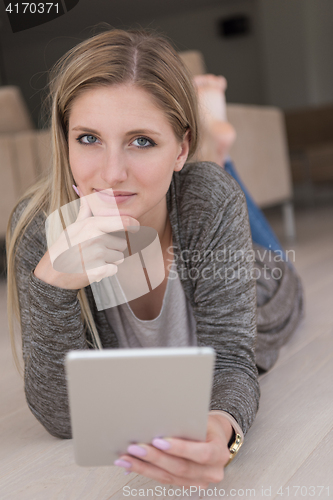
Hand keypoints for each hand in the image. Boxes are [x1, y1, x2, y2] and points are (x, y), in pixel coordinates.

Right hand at [34, 189, 139, 288]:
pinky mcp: (99, 271)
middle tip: (95, 251)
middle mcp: (96, 238)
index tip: (137, 226)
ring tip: (92, 260)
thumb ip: (85, 213)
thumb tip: (86, 196)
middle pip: (122, 244)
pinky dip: (106, 271)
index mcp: (92, 225)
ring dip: (110, 261)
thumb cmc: (63, 248)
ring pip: (119, 258)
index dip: (132, 224)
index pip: (121, 222)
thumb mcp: (72, 228)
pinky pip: (114, 270)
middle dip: (112, 248)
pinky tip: (92, 269)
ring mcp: (97, 255)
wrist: (51, 273)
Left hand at [114, 414, 231, 486]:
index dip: (180, 449)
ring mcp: (199, 482)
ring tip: (127, 458)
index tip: (159, 440)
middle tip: (136, 448)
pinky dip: (146, 471)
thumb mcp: (202, 419)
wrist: (214, 437)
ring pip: (169, 477)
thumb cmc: (206, 425)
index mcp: (219, 453)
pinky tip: (131, 464)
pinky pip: (164, 480)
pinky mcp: (186, 485)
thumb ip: (187, 424)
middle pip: (181, 468)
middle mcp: (211, 472)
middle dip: (155, 458)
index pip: (201, 454)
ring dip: (144, 467)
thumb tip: (158, 424)